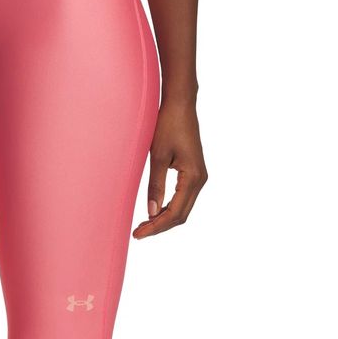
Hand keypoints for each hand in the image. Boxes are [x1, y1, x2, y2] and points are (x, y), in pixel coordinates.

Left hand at [133, 98, 206, 238]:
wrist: (180, 104)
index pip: (174, 213)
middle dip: (159, 226)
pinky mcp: (193, 173)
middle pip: (181, 215)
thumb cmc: (168, 125)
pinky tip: (154, 211)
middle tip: (137, 233)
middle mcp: (200, 180)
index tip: (137, 234)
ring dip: (164, 219)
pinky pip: (183, 198)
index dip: (156, 226)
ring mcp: (198, 177)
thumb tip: (151, 212)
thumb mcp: (158, 156)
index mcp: (193, 177)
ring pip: (182, 209)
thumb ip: (155, 185)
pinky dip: (169, 209)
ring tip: (143, 225)